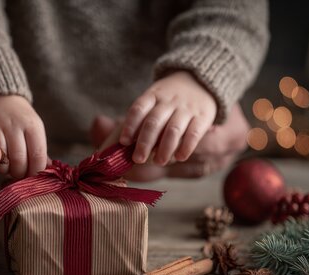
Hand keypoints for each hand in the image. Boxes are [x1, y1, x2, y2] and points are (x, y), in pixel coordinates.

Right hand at [0, 95, 46, 178]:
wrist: (1, 99)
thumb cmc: (20, 122)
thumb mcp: (34, 131)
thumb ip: (39, 152)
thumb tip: (47, 171)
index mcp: (33, 125)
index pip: (38, 156)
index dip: (35, 172)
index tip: (33, 176)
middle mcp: (16, 124)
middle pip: (20, 161)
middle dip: (20, 173)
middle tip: (19, 173)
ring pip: (3, 161)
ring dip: (6, 170)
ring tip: (8, 166)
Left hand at [91, 103, 248, 180]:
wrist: (202, 79)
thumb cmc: (167, 99)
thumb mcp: (151, 100)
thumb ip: (134, 122)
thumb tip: (105, 150)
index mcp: (152, 96)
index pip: (138, 109)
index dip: (129, 125)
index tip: (123, 142)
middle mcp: (168, 101)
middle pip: (154, 122)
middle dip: (144, 142)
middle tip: (137, 159)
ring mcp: (186, 109)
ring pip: (174, 129)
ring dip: (165, 148)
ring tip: (159, 162)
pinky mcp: (203, 116)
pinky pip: (194, 133)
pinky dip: (186, 146)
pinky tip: (179, 157)